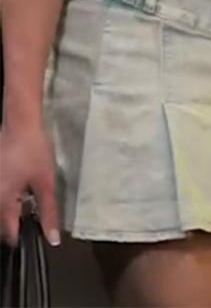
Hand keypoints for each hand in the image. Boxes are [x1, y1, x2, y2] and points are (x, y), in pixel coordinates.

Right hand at [0, 123, 60, 246]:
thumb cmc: (34, 152)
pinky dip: (6, 197)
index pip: (9, 234)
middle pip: (1, 222)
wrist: (20, 124)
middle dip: (14, 223)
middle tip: (30, 213)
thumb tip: (52, 239)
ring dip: (10, 210)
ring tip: (25, 198)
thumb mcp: (46, 182)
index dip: (22, 237)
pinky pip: (0, 195)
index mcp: (4, 202)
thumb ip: (48, 212)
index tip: (32, 234)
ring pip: (0, 209)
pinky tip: (18, 186)